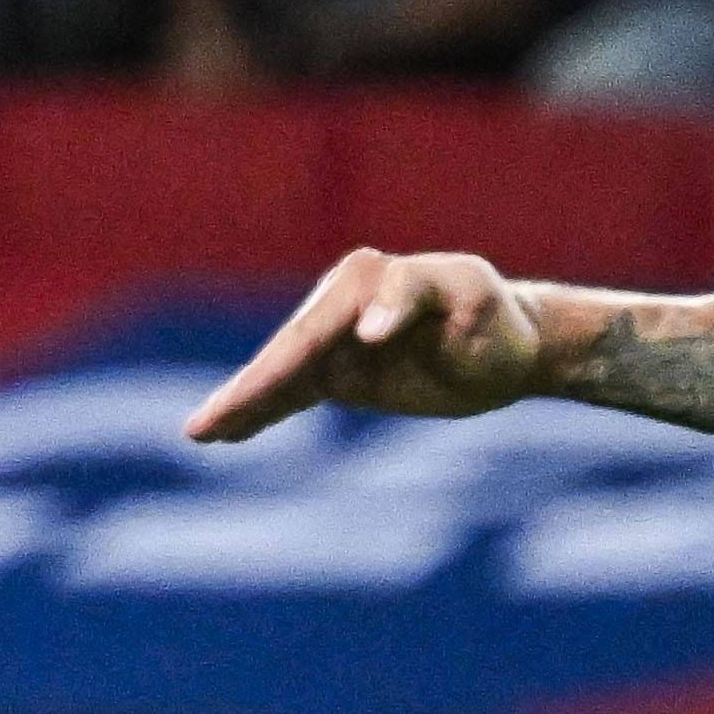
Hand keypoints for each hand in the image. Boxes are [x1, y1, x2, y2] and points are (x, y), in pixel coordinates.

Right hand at [185, 250, 552, 443]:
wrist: (512, 349)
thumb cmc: (498, 322)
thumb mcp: (476, 300)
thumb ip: (422, 295)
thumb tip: (364, 328)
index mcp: (370, 278)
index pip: (321, 326)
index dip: (286, 366)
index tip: (276, 396)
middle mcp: (341, 301)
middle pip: (287, 351)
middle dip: (246, 388)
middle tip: (205, 425)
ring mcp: (334, 336)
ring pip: (280, 374)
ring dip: (240, 402)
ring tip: (201, 433)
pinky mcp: (335, 368)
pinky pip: (290, 392)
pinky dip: (259, 411)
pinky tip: (225, 434)